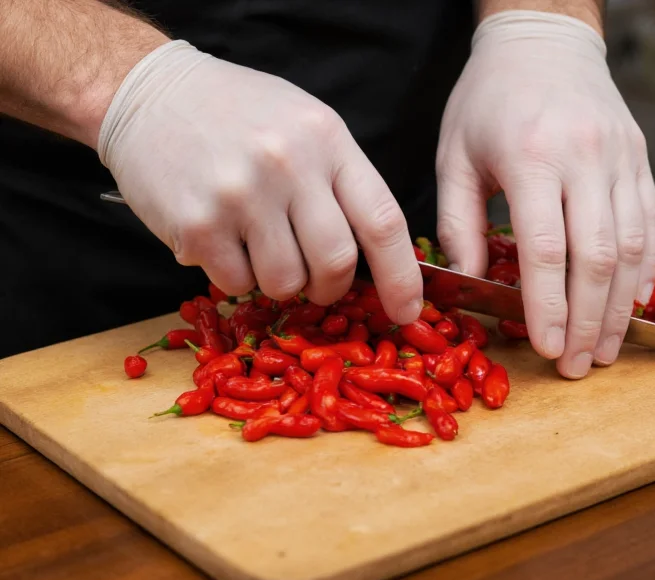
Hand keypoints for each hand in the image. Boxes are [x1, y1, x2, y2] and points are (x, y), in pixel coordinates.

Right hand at [98, 41, 422, 323]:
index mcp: (327, 139)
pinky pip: (236, 283)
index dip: (401, 277)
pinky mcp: (198, 224)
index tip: (407, 312)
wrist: (149, 93)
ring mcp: (241, 196)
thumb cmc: (237, 113)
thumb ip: (341, 182)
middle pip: (336, 263)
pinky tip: (221, 237)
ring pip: (285, 282)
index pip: (382, 220)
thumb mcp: (305, 125)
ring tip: (258, 244)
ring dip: (278, 280)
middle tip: (317, 283)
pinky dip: (235, 275)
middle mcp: (289, 165)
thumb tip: (375, 258)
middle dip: (331, 288)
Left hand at [435, 10, 654, 377]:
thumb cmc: (488, 99)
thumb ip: (459, 223)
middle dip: (588, 320)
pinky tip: (632, 304)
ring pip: (632, 246)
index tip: (546, 348)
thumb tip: (471, 284)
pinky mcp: (641, 158)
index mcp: (532, 155)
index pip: (546, 249)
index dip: (549, 307)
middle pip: (597, 257)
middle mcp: (586, 156)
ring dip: (621, 307)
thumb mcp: (454, 155)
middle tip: (578, 365)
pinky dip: (645, 269)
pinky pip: (651, 223)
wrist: (543, 38)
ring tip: (606, 349)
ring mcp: (621, 157)